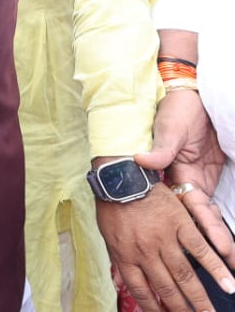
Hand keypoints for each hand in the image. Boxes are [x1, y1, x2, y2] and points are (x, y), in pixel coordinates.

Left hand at [96, 168, 234, 309]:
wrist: (120, 177)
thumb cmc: (112, 205)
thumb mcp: (107, 235)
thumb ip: (119, 259)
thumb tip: (121, 282)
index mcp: (125, 255)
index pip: (140, 289)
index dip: (152, 306)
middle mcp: (145, 251)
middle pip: (166, 287)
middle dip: (181, 308)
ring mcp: (163, 238)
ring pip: (184, 274)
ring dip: (200, 297)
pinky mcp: (180, 224)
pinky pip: (200, 250)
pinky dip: (216, 268)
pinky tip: (228, 283)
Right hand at [138, 89, 234, 264]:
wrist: (186, 97)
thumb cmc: (173, 111)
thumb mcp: (167, 130)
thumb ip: (160, 149)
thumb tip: (143, 160)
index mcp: (171, 175)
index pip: (190, 209)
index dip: (205, 230)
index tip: (218, 251)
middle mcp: (182, 184)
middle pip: (198, 222)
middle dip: (211, 246)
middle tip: (224, 273)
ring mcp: (194, 182)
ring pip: (206, 218)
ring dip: (217, 241)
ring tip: (229, 266)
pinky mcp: (204, 176)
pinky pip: (211, 206)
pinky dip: (217, 223)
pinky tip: (224, 243)